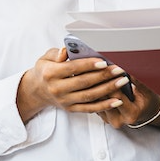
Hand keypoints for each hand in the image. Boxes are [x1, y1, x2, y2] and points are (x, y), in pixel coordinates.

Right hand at [15, 47, 140, 123]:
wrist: (37, 90)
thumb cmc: (46, 70)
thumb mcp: (46, 58)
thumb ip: (57, 53)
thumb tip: (66, 51)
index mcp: (50, 73)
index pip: (72, 68)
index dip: (89, 65)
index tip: (104, 62)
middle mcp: (57, 89)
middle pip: (84, 82)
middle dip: (104, 76)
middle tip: (119, 70)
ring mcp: (65, 101)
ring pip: (89, 96)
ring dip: (108, 89)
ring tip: (122, 81)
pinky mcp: (71, 109)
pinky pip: (90, 109)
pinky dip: (105, 106)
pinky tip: (118, 100)